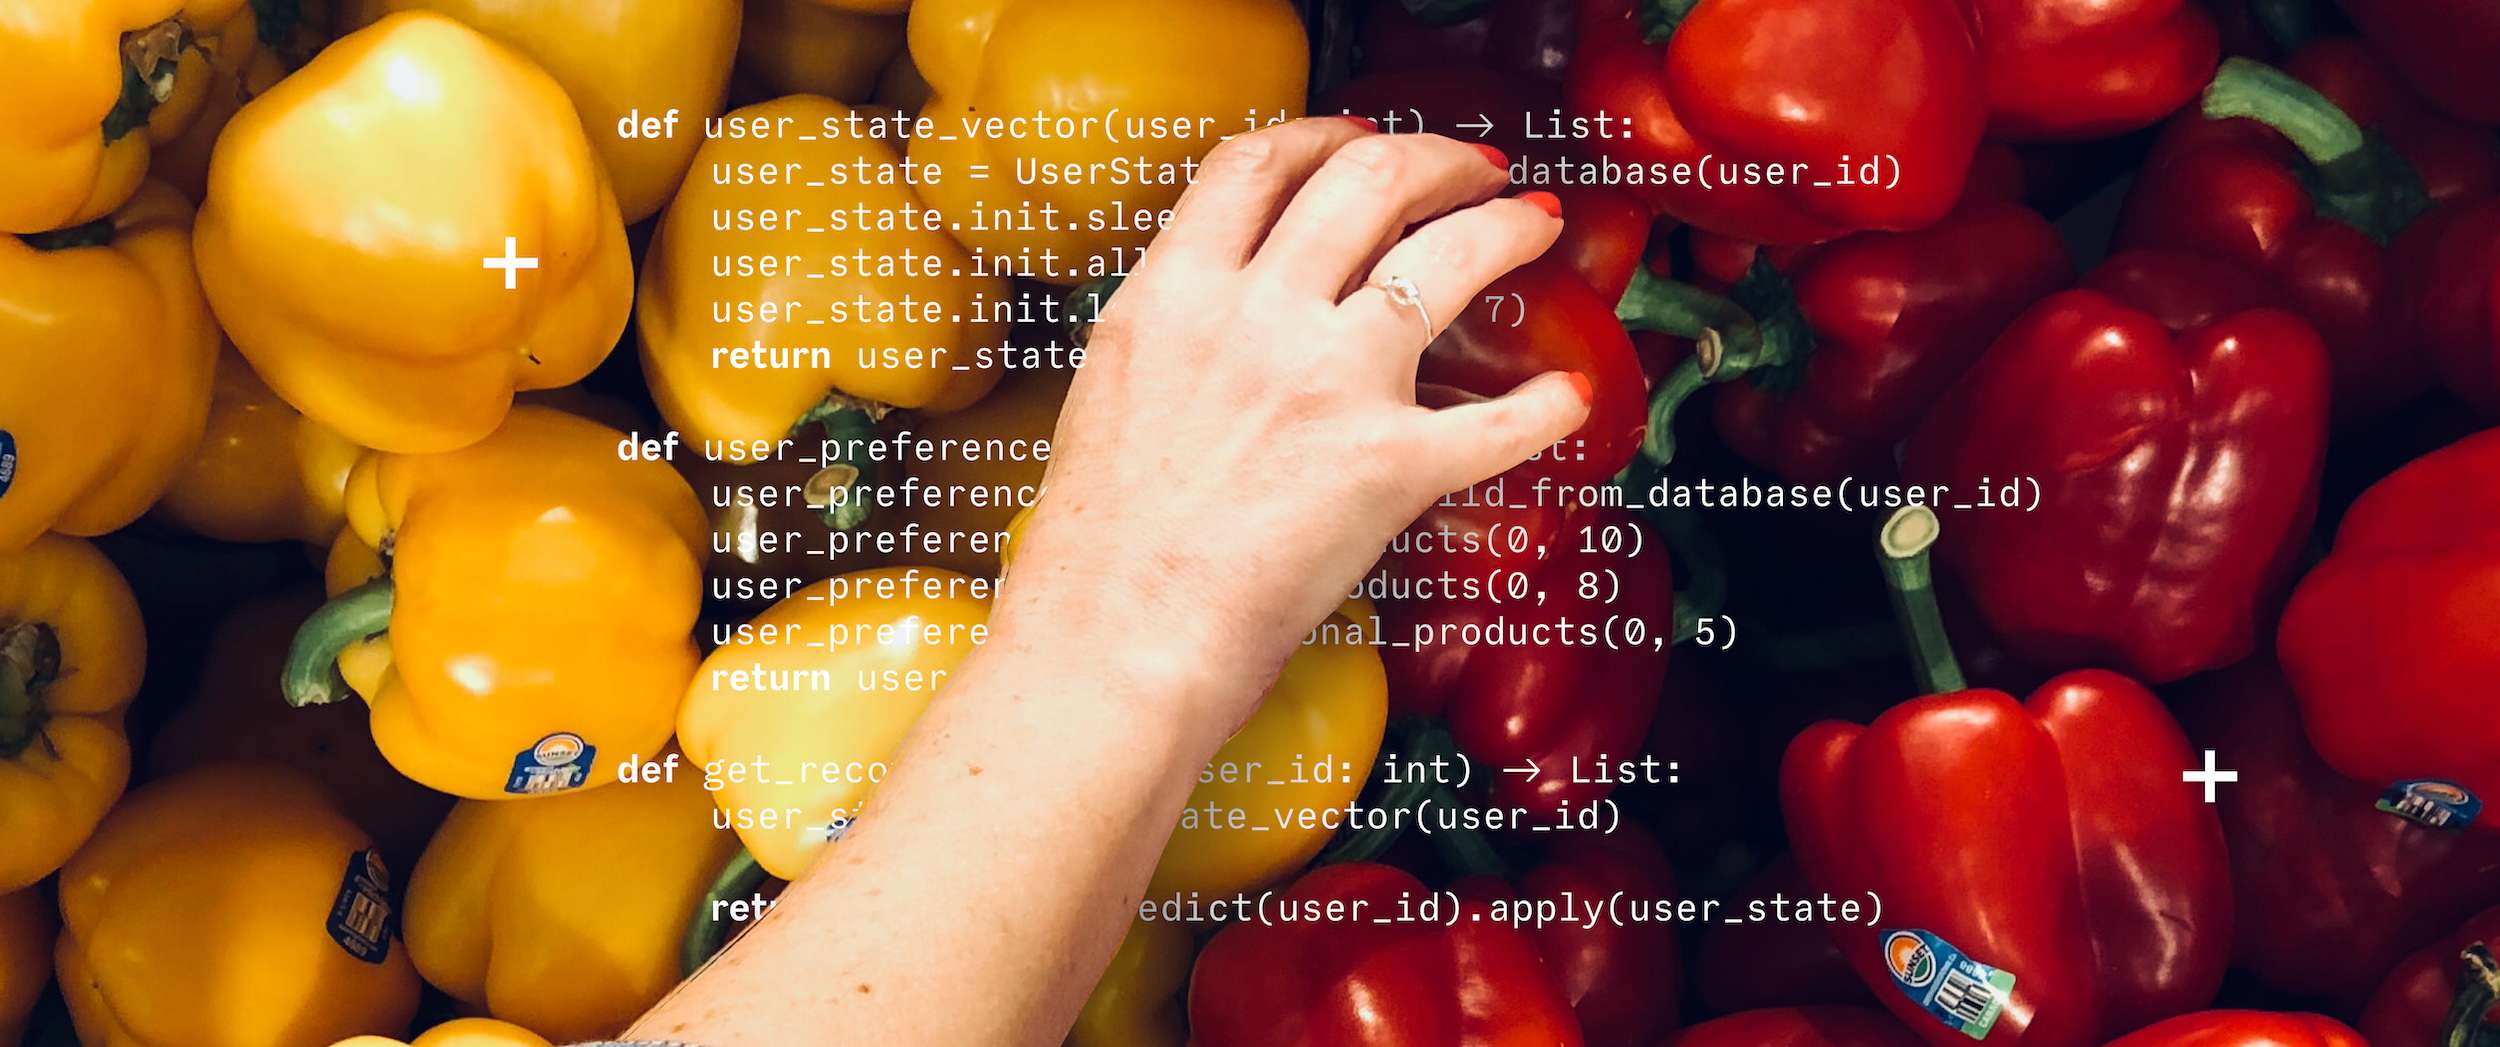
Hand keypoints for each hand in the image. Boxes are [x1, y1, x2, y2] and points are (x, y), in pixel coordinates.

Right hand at [999, 115, 1585, 734]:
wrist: (1116, 637)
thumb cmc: (1099, 546)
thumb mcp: (1110, 389)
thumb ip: (1172, 329)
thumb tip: (1213, 305)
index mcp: (1176, 294)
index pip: (1258, 164)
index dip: (1326, 136)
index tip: (1363, 140)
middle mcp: (1258, 316)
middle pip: (1368, 181)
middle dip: (1440, 161)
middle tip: (1476, 171)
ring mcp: (1329, 383)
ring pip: (1446, 258)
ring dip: (1507, 228)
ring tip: (1536, 224)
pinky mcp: (1388, 464)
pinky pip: (1496, 424)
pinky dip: (1545, 409)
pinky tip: (1570, 397)